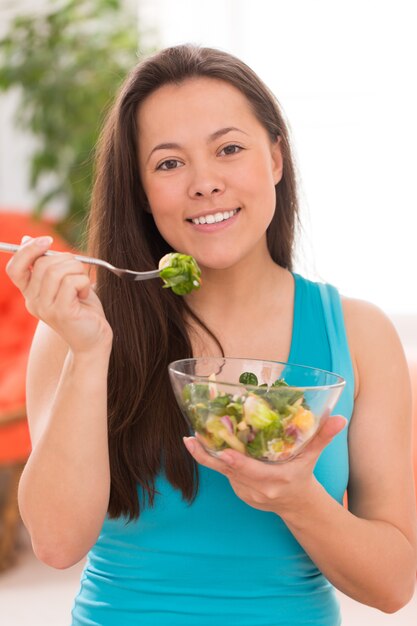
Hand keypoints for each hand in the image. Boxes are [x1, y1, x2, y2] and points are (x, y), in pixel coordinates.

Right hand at [6, 235, 112, 354]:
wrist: (94, 339)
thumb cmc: (83, 310)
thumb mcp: (64, 282)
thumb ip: (48, 265)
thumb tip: (26, 240)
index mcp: (30, 293)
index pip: (15, 268)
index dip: (28, 250)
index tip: (47, 241)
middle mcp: (33, 302)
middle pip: (41, 264)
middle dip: (67, 260)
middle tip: (79, 271)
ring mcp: (45, 309)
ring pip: (57, 271)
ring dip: (77, 270)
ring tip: (83, 284)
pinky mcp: (61, 312)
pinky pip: (71, 282)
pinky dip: (84, 282)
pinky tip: (85, 294)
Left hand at [183, 415, 346, 515]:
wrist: (297, 505)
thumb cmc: (303, 474)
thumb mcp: (313, 456)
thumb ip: (323, 436)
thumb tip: (338, 417)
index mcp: (275, 480)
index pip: (252, 472)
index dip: (236, 462)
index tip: (222, 450)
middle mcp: (257, 488)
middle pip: (229, 471)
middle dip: (209, 454)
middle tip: (192, 437)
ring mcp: (245, 492)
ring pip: (222, 472)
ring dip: (206, 455)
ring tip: (191, 437)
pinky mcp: (238, 490)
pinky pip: (222, 473)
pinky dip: (212, 459)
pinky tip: (201, 442)